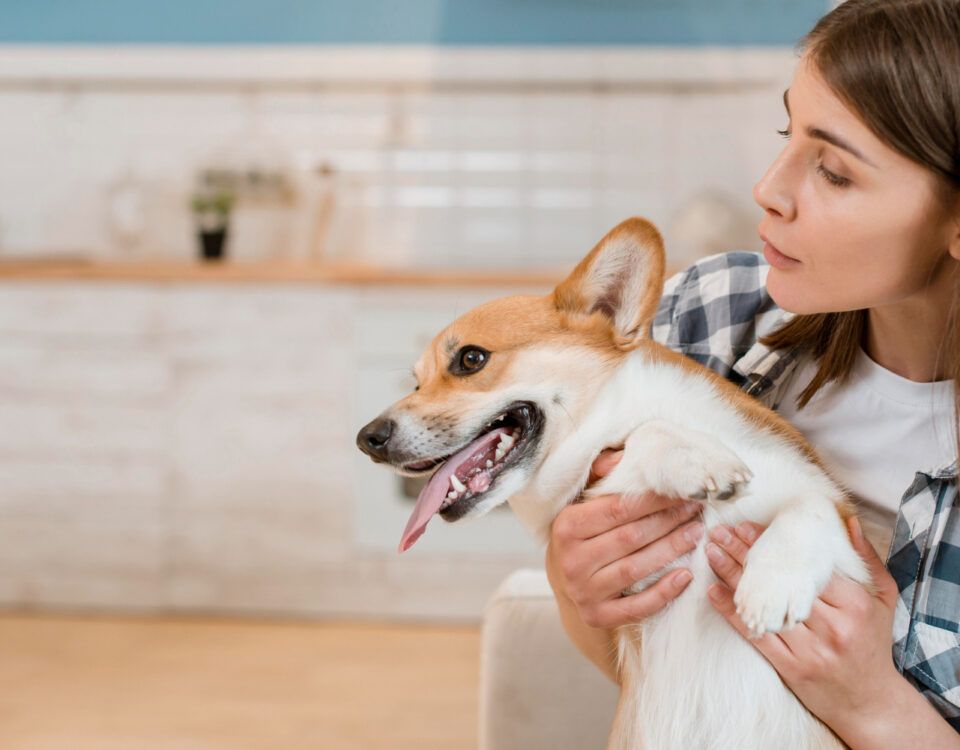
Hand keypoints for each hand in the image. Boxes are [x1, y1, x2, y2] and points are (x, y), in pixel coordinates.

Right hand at [545, 448, 703, 628]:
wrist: (564, 579)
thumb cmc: (582, 532)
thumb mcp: (582, 501)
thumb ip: (601, 475)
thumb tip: (624, 457)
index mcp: (566, 526)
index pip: (617, 509)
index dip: (653, 500)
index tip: (680, 492)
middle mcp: (572, 560)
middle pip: (631, 537)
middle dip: (668, 521)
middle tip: (695, 510)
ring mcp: (583, 591)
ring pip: (636, 569)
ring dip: (671, 550)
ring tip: (696, 534)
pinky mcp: (597, 616)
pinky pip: (636, 607)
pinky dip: (663, 593)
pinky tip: (685, 576)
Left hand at [706, 516, 903, 733]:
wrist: (869, 701)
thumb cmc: (872, 642)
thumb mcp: (883, 598)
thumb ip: (867, 559)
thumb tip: (847, 521)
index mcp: (854, 604)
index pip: (805, 565)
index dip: (772, 543)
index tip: (746, 525)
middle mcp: (832, 625)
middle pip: (780, 582)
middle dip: (745, 552)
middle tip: (720, 532)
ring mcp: (810, 649)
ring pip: (764, 605)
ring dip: (733, 576)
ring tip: (712, 552)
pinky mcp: (792, 667)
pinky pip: (756, 634)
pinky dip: (731, 612)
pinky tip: (713, 591)